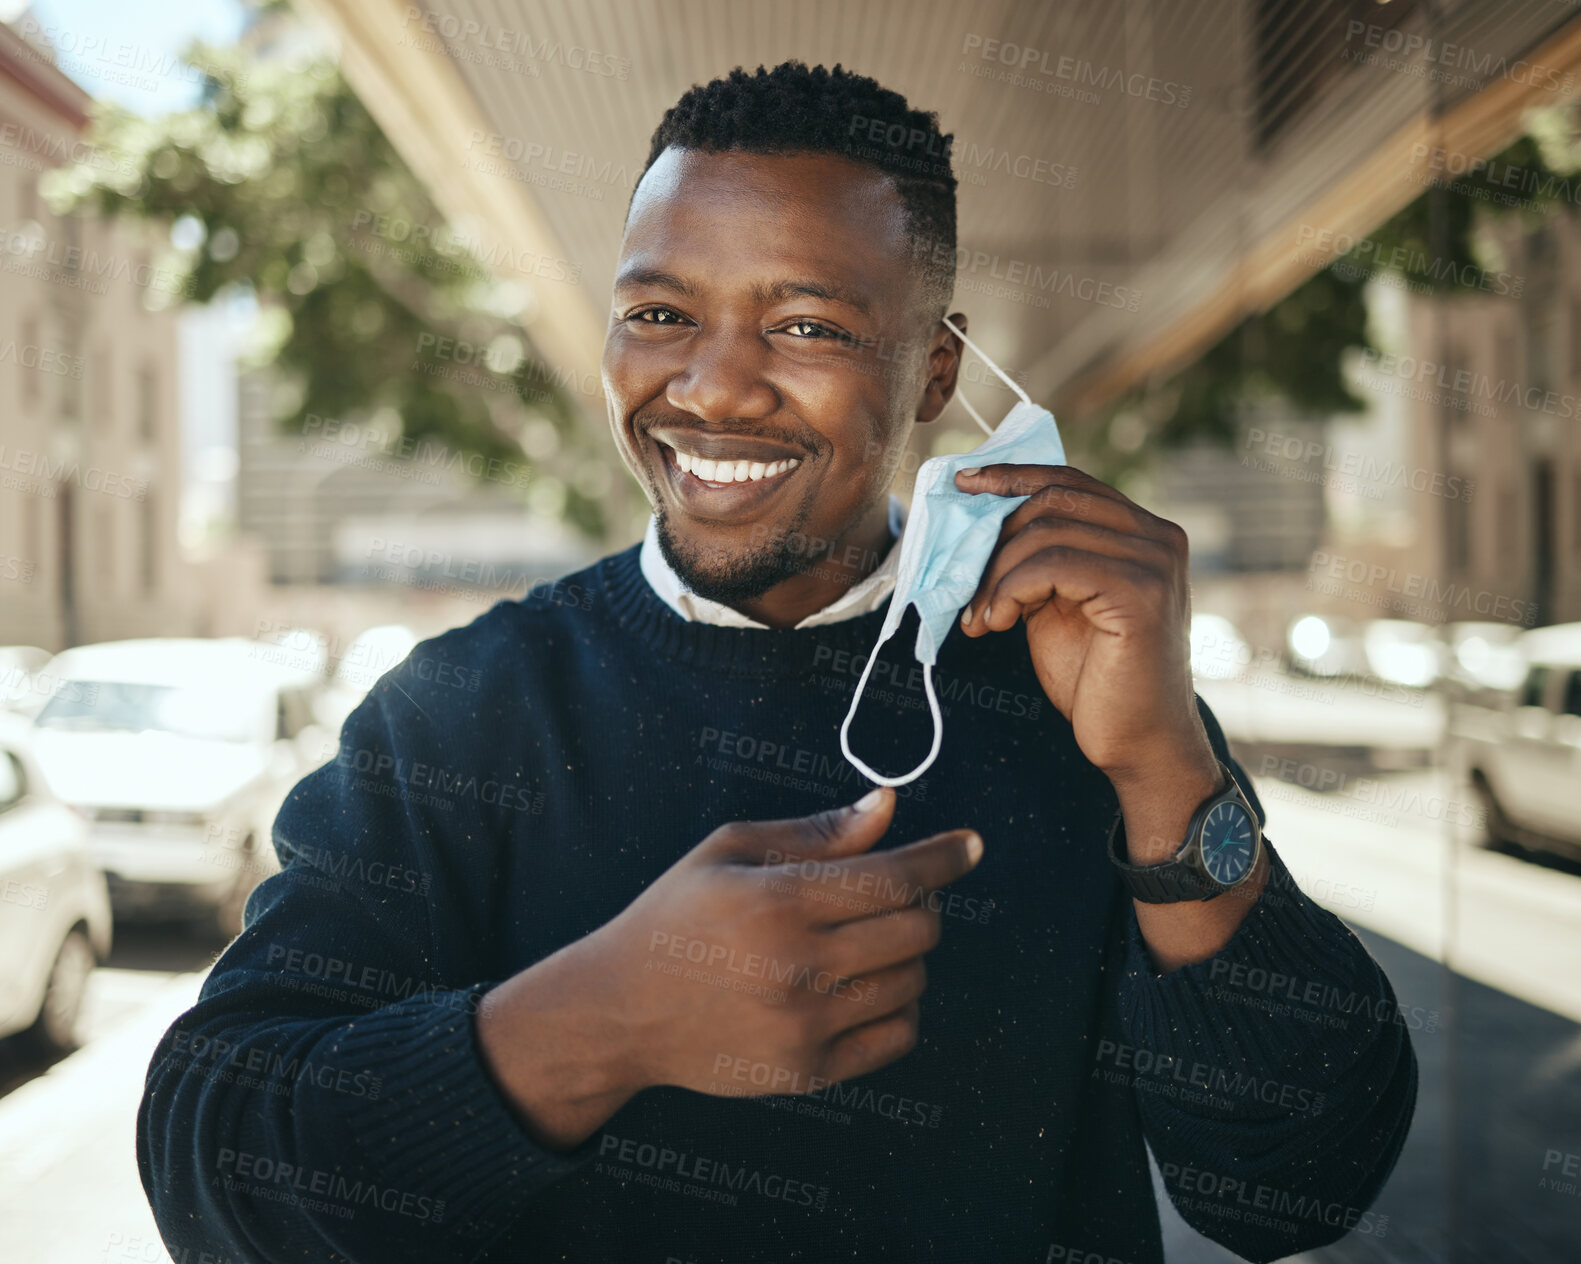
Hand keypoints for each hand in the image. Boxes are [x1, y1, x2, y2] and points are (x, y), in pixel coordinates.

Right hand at [477, 788, 981, 1148]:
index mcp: (778, 901)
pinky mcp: (808, 1071)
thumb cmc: (677, 916)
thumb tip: (888, 806)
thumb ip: (817, 832)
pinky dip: (898, 1005)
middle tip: (889, 895)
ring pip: (913, 981)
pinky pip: (898, 1035)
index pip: (894, 877)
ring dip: (906, 953)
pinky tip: (862, 985)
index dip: (942, 858)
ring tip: (862, 942)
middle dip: (919, 904)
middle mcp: (797, 967)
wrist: (621, 1009)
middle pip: (917, 930)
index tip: (970, 846)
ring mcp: (806, 1026)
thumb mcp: (731, 851)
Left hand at [954, 464, 1215, 785]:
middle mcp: (1159, 536)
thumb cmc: (1096, 678)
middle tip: (960, 582)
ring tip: (978, 617)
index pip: (1069, 480)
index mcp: (1144, 531)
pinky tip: (995, 623)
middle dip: (993, 537)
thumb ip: (1040, 559)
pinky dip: (1009, 590)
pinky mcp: (1140, 593)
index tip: (963, 484)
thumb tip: (980, 522)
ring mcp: (1154, 562)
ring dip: (994, 574)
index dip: (1011, 477)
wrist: (1138, 744)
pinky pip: (1052, 566)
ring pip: (1046, 531)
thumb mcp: (1060, 603)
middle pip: (1052, 500)